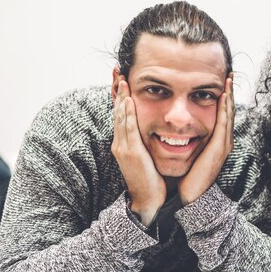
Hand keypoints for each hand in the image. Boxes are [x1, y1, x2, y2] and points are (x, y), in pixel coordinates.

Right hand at [111, 76, 165, 225]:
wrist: (148, 200)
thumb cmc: (151, 179)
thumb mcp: (147, 155)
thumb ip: (146, 141)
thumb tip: (153, 130)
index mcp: (125, 142)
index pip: (122, 113)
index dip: (120, 95)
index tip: (121, 78)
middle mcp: (120, 142)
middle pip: (117, 111)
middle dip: (117, 90)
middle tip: (117, 71)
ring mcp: (123, 147)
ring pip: (121, 117)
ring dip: (121, 97)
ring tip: (122, 79)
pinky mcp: (130, 153)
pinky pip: (128, 129)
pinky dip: (128, 114)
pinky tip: (129, 101)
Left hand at [178, 73, 234, 204]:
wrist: (190, 197)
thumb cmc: (186, 177)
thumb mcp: (189, 154)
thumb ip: (188, 141)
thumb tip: (178, 131)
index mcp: (217, 142)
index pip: (222, 115)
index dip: (223, 98)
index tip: (221, 83)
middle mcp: (224, 142)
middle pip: (229, 112)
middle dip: (229, 93)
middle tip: (229, 75)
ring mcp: (224, 144)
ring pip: (229, 115)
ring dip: (229, 96)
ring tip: (229, 80)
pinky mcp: (220, 148)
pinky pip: (224, 123)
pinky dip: (225, 108)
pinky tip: (224, 96)